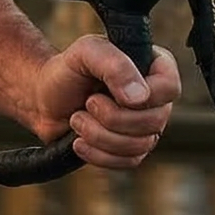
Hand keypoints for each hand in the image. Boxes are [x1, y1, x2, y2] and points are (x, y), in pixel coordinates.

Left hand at [28, 37, 181, 170]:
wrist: (44, 100)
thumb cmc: (68, 71)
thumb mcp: (85, 52)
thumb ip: (114, 64)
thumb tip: (140, 98)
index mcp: (153, 67)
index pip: (170, 87)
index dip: (143, 95)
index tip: (109, 92)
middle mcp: (156, 99)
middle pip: (155, 121)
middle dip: (112, 117)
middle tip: (87, 103)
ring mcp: (146, 126)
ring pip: (141, 145)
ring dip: (99, 135)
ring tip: (77, 119)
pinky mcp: (131, 150)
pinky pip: (128, 162)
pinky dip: (98, 154)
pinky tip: (79, 141)